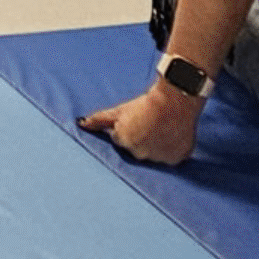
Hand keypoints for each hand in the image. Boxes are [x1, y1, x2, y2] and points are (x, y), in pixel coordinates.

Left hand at [79, 84, 202, 165]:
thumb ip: (99, 120)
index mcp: (123, 142)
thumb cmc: (145, 104)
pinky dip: (171, 149)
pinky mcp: (176, 158)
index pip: (121, 140)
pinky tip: (172, 135)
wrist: (174, 100)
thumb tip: (81, 124)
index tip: (138, 120)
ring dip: (156, 145)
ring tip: (162, 128)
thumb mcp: (119, 110)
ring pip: (155, 154)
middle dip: (141, 138)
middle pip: (137, 149)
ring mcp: (159, 158)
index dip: (129, 129)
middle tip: (150, 123)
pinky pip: (171, 157)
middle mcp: (140, 154)